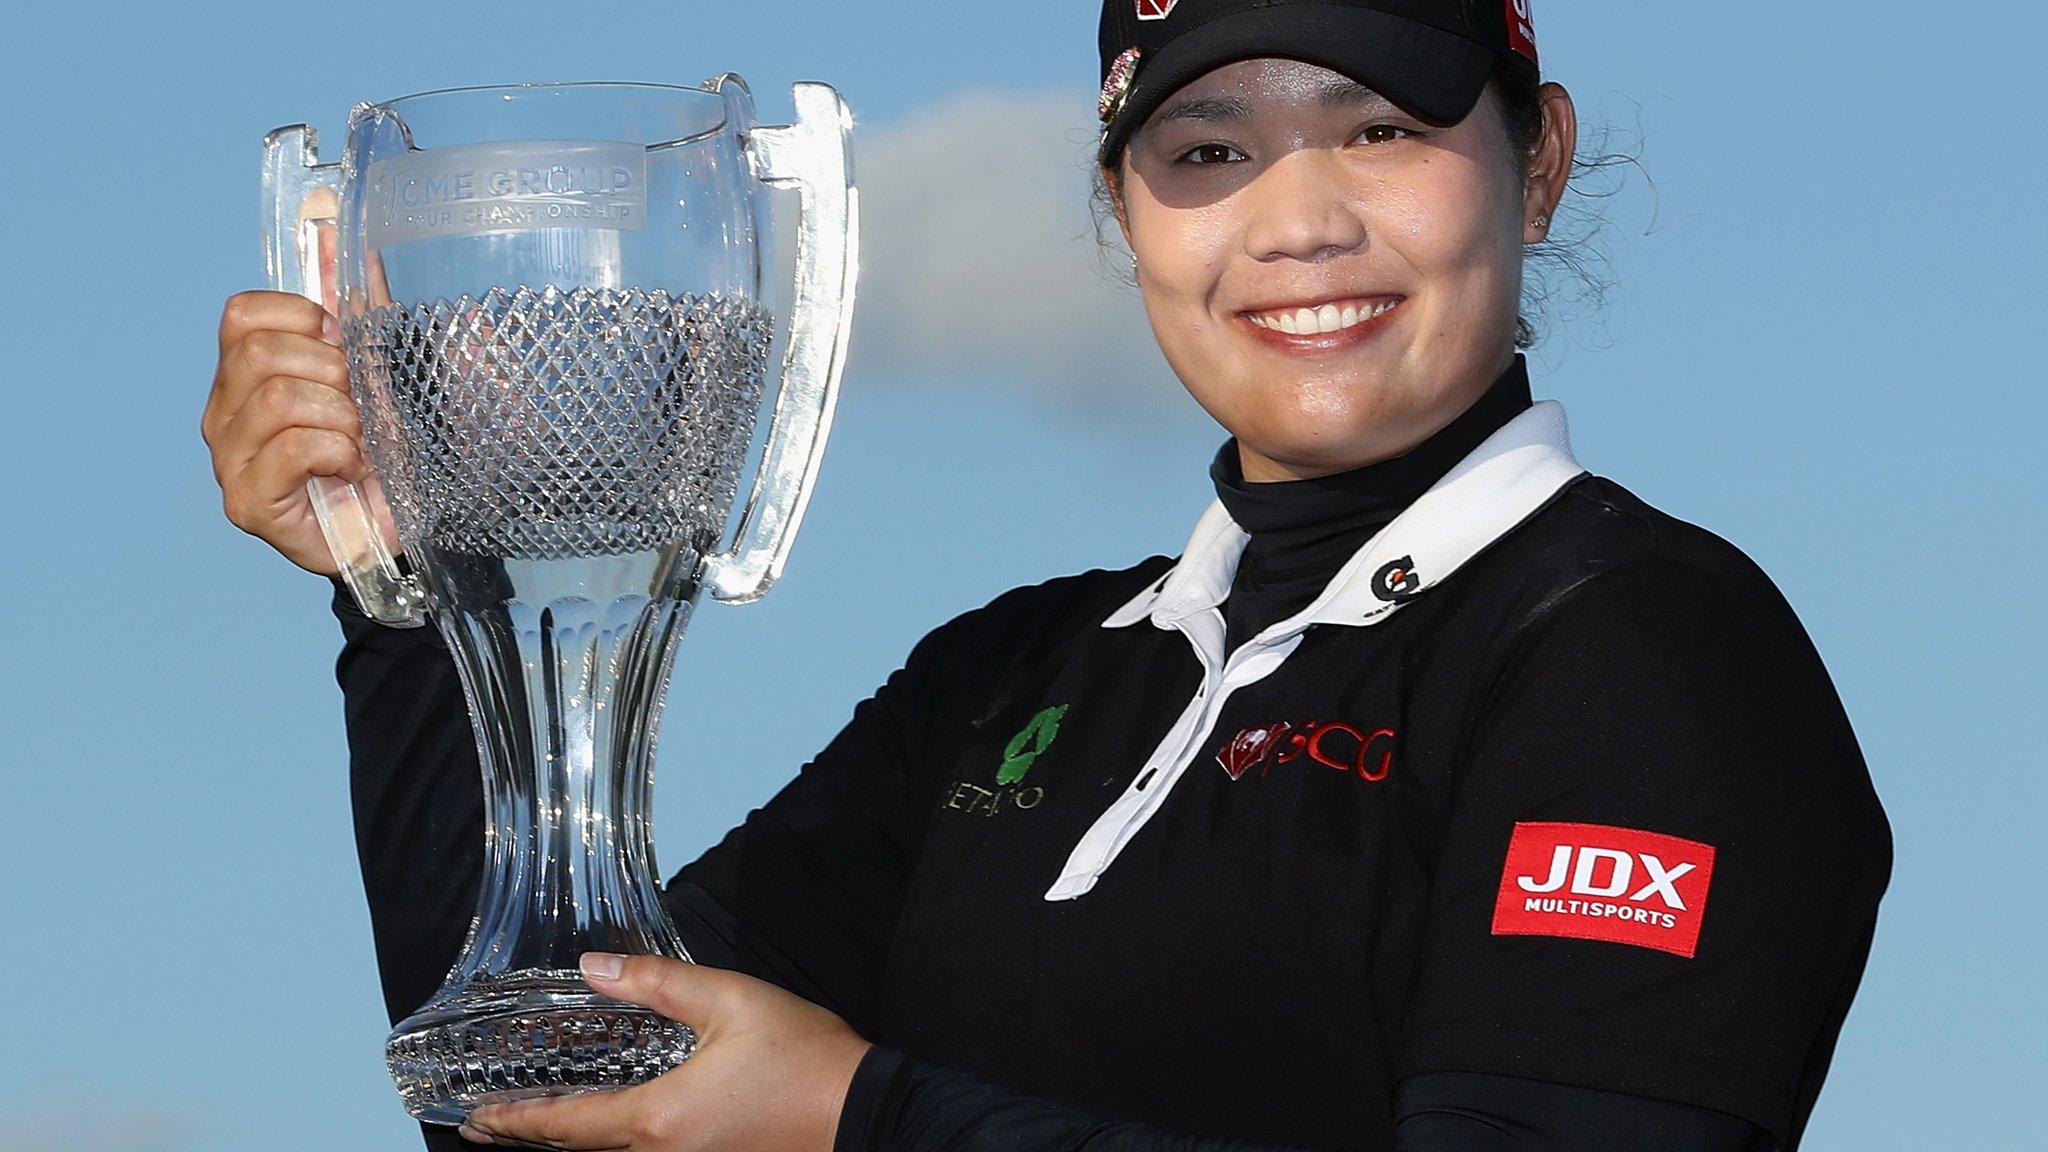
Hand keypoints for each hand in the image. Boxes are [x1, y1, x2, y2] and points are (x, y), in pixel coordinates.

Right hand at [202, 212, 396, 575]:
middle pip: (259, 351)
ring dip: (343, 417)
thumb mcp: (400, 362)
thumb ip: (370, 303)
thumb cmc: (404, 442)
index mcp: (250, 370)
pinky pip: (289, 448)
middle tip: (367, 408)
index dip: (305, 319)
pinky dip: (337, 451)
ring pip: (277, 398)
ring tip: (366, 443)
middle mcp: (227, 411)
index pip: (242, 314)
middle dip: (334, 372)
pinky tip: (356, 469)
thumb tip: (349, 231)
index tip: (349, 347)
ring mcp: (231, 458)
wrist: (420, 519)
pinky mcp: (247, 502)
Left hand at [459, 953, 873, 1151]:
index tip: (477, 1121)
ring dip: (574, 1140)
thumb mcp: (729, 1002)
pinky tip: (613, 1127)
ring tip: (540, 1125)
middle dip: (531, 1137)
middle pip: (583, 1150)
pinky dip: (614, 1141)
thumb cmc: (803, 1059)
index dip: (516, 1123)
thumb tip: (594, 970)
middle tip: (487, 1128)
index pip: (567, 1126)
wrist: (864, 1111)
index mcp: (659, 1117)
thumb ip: (658, 984)